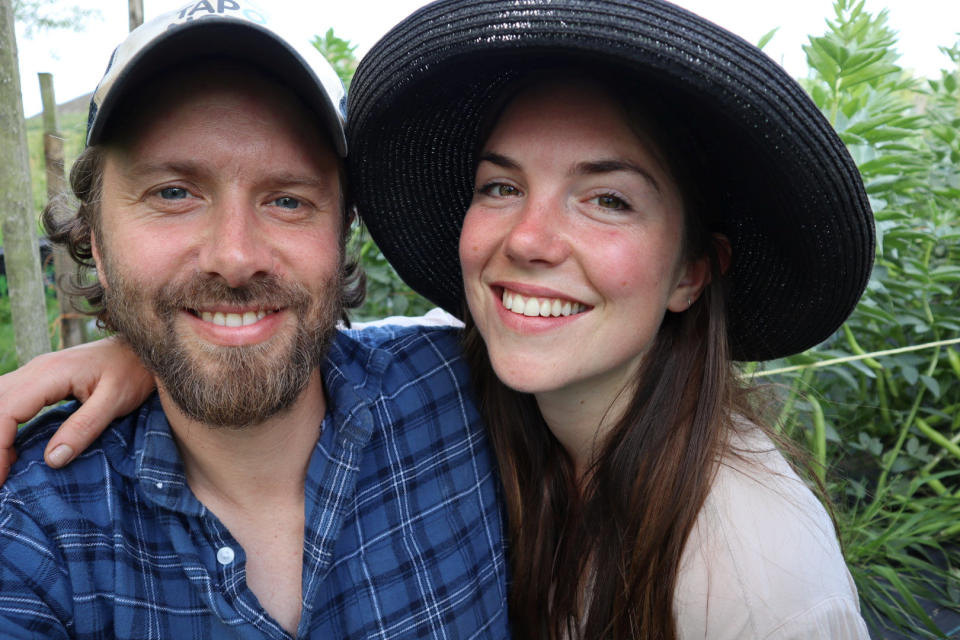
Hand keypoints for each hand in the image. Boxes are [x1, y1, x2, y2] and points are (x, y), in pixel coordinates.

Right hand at [0, 337, 153, 484]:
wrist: (143, 349)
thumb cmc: (133, 371)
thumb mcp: (116, 401)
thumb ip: (85, 427)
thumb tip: (52, 459)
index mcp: (49, 374)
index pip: (5, 411)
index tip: (1, 478)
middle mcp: (35, 369)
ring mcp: (36, 372)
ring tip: (3, 466)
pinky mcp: (40, 379)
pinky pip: (8, 400)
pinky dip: (2, 423)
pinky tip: (10, 448)